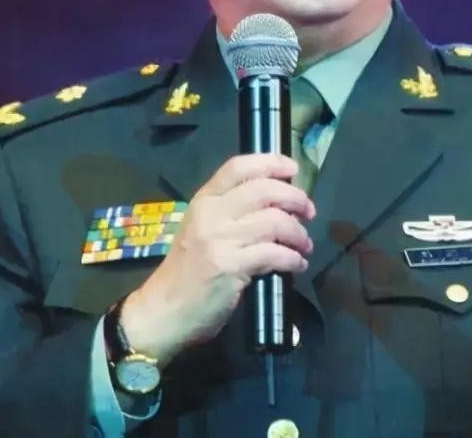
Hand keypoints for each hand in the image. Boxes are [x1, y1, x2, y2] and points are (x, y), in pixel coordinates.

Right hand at [119, 154, 314, 365]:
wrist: (163, 310)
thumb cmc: (187, 271)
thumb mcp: (201, 229)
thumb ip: (231, 212)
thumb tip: (277, 203)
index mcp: (204, 200)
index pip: (238, 167)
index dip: (271, 162)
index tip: (293, 170)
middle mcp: (211, 214)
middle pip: (265, 190)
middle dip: (295, 199)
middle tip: (308, 212)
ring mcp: (220, 239)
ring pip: (275, 222)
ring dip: (298, 234)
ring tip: (304, 246)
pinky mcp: (230, 266)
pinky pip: (274, 254)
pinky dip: (293, 259)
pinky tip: (297, 264)